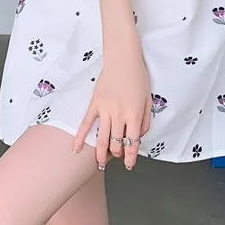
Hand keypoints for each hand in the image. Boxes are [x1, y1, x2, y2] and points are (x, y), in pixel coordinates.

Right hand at [73, 40, 151, 170]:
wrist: (123, 59)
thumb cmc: (138, 77)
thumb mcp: (148, 99)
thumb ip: (145, 120)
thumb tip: (139, 136)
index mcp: (134, 114)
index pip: (132, 142)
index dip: (130, 157)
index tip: (129, 165)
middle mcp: (119, 115)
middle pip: (116, 143)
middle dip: (117, 155)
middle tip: (116, 158)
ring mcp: (105, 110)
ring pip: (102, 138)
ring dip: (101, 154)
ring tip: (100, 163)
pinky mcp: (94, 104)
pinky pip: (86, 124)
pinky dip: (80, 137)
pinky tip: (76, 149)